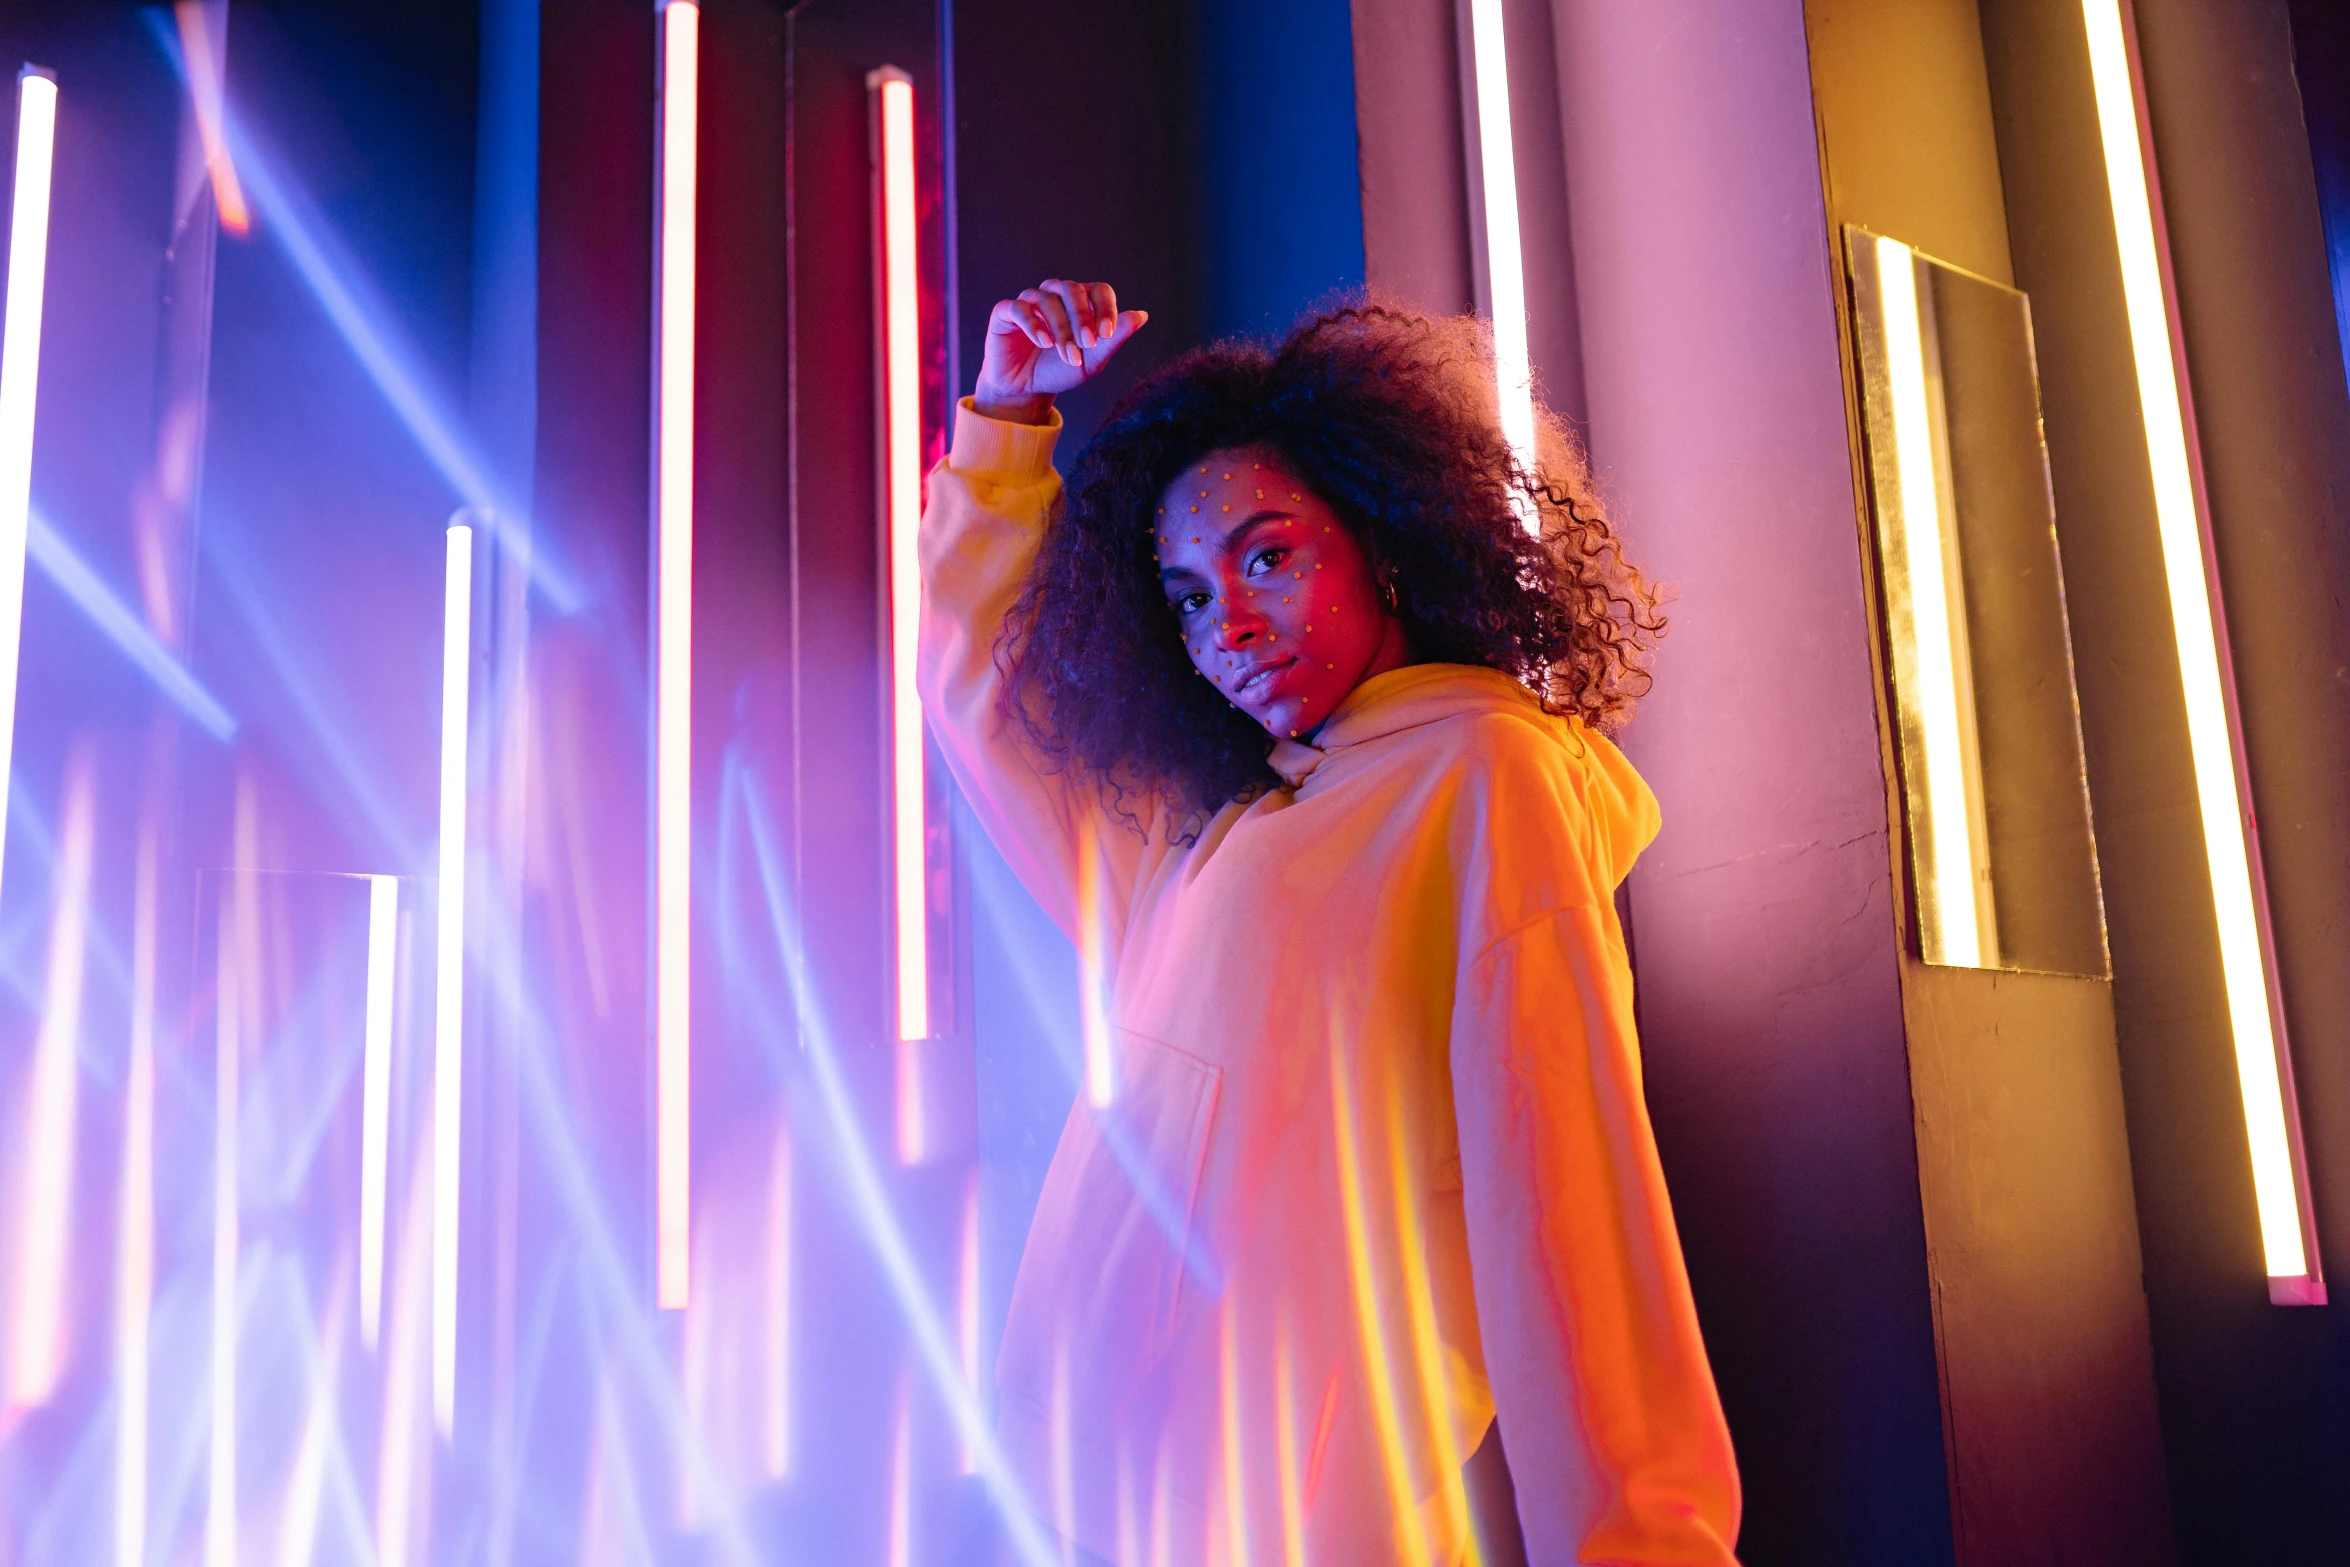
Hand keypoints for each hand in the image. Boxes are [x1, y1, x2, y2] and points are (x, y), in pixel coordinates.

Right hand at [972, 279, 1146, 424]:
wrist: (1025, 390)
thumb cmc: (1060, 370)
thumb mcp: (1092, 361)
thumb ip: (1114, 338)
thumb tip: (1141, 316)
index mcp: (1081, 302)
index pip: (1099, 290)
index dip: (1105, 307)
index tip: (1107, 335)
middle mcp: (1055, 295)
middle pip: (1073, 289)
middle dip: (1082, 317)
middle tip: (1088, 344)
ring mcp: (1030, 301)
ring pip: (1047, 299)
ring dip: (1061, 329)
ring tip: (1068, 355)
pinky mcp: (1005, 312)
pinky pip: (1019, 308)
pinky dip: (1033, 325)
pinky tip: (1044, 343)